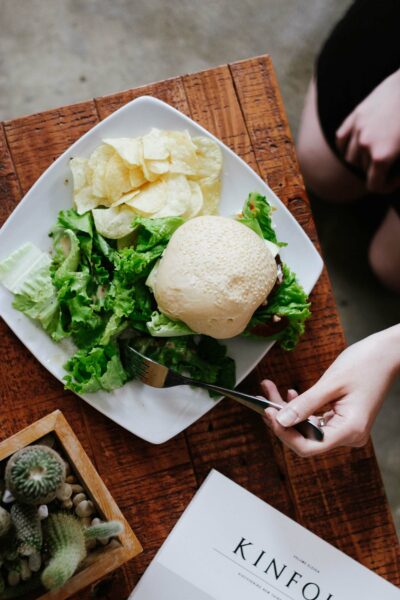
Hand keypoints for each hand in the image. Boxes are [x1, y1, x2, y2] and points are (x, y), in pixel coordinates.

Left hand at [262, 325, 399, 456]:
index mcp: (349, 430)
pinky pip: (316, 420)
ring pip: (308, 428)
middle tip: (263, 399)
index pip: (308, 447)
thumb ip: (305, 404)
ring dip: (288, 411)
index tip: (269, 413)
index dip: (284, 434)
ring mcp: (346, 429)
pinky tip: (290, 394)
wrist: (388, 353)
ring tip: (270, 391)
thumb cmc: (366, 364)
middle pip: (305, 438)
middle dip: (282, 419)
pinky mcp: (343, 420)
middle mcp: (349, 435)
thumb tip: (280, 421)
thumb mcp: (330, 383)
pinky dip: (301, 409)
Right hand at [336, 69, 399, 193]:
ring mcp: (357, 130)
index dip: (386, 186)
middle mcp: (365, 145)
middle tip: (392, 161)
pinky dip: (348, 146)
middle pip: (363, 171)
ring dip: (362, 159)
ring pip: (350, 158)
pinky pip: (341, 140)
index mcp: (382, 156)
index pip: (374, 186)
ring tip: (377, 151)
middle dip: (377, 169)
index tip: (395, 178)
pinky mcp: (354, 116)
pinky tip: (360, 144)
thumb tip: (395, 177)